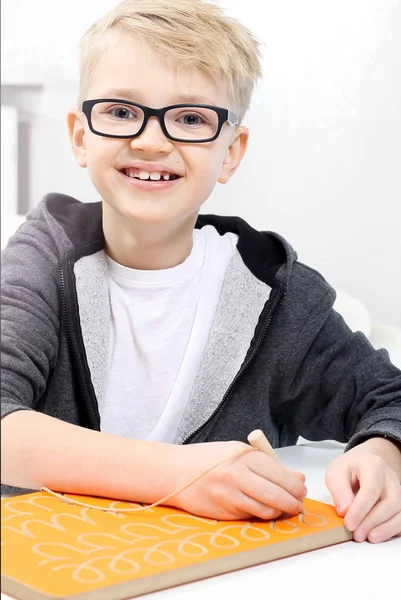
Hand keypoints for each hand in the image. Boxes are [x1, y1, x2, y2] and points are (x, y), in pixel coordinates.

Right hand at [171, 441, 306, 519]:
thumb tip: (297, 477)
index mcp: (243, 455)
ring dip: (279, 511)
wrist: (175, 472)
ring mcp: (229, 495)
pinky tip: (262, 509)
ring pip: (266, 510)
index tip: (301, 489)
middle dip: (293, 502)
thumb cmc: (207, 460)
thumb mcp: (237, 453)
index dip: (296, 485)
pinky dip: (261, 515)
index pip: (280, 473)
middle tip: (297, 503)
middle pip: (276, 494)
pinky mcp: (223, 512)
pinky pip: (251, 516)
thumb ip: (267, 464)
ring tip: (282, 507)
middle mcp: (236, 474)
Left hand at [325, 447, 400, 542]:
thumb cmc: (350, 468)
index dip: (361, 508)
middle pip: (389, 502)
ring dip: (385, 529)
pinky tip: (378, 536)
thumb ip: (338, 489)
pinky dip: (391, 530)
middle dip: (372, 521)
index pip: (371, 488)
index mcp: (373, 465)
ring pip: (399, 512)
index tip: (349, 523)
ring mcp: (397, 491)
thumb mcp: (336, 472)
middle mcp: (390, 478)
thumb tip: (345, 511)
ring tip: (368, 538)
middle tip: (357, 534)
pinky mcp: (399, 504)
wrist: (364, 464)